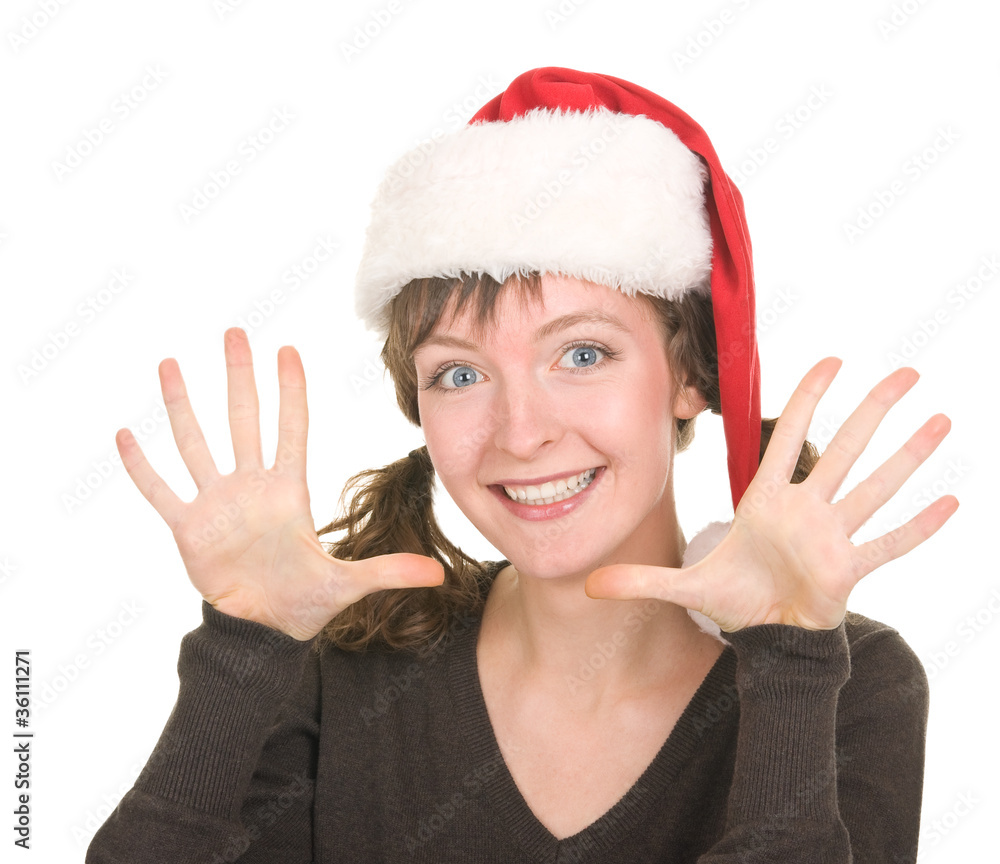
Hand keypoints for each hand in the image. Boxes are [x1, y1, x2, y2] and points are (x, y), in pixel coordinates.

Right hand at [116, 327, 443, 639]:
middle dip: (239, 377)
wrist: (263, 629)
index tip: (287, 350)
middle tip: (234, 332)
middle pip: (243, 419)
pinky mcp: (188, 528)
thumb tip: (439, 574)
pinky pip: (160, 490)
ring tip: (170, 364)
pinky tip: (122, 435)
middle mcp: (250, 486)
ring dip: (182, 406)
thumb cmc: (305, 601)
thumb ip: (388, 571)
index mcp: (288, 491)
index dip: (289, 390)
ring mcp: (216, 503)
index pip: (290, 428)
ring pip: (196, 443)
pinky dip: (141, 467)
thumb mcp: (348, 584)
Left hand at [585, 357, 957, 631]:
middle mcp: (805, 510)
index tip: (833, 361)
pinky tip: (953, 501)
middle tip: (907, 372)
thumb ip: (640, 580)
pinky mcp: (850, 570)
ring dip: (907, 455)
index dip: (808, 398)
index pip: (786, 437)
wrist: (764, 637)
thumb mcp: (684, 586)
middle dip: (873, 410)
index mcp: (766, 501)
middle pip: (844, 448)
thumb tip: (588, 585)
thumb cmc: (734, 599)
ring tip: (941, 418)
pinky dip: (919, 527)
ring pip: (875, 486)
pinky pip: (890, 544)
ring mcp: (832, 537)